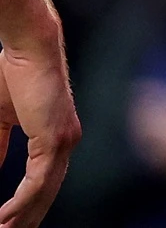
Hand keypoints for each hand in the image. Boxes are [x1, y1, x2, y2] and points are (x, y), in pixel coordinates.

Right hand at [0, 37, 79, 227]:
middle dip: (29, 218)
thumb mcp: (1, 120)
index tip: (12, 221)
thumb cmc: (12, 76)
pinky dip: (22, 201)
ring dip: (23, 215)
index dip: (28, 203)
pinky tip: (7, 216)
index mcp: (57, 136)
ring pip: (45, 190)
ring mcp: (63, 140)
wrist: (28, 48)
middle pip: (48, 191)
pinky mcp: (54, 138)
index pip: (45, 179)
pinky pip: (39, 180)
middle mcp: (66, 141)